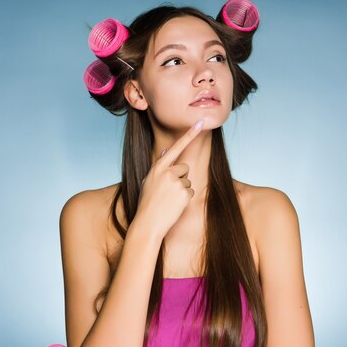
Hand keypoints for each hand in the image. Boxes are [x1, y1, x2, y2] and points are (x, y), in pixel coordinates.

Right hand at [135, 120, 203, 238]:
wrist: (148, 223)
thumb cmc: (146, 203)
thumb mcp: (148, 181)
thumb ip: (159, 166)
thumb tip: (167, 150)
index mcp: (157, 167)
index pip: (176, 147)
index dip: (190, 134)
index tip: (200, 123)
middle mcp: (168, 172)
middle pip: (184, 167)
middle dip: (180, 177)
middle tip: (168, 191)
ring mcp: (177, 182)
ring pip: (188, 181)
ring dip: (181, 190)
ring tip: (169, 200)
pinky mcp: (185, 193)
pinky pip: (190, 191)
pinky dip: (184, 199)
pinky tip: (174, 205)